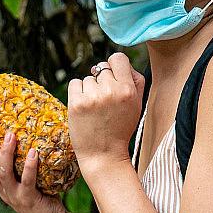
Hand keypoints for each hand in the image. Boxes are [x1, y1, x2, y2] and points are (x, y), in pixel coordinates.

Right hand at [0, 130, 68, 212]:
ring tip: (10, 135)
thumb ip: (24, 166)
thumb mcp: (29, 182)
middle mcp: (4, 192)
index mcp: (1, 187)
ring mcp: (15, 197)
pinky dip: (29, 166)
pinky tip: (34, 152)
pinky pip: (27, 181)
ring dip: (5, 153)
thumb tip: (30, 137)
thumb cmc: (45, 199)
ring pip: (3, 174)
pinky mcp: (29, 200)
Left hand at [67, 53, 144, 173]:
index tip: (113, 78)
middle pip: (102, 68)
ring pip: (88, 77)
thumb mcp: (138, 105)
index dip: (114, 66)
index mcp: (128, 90)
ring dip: (90, 89)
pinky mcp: (76, 103)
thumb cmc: (121, 129)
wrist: (103, 154)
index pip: (118, 58)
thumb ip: (135, 81)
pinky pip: (75, 83)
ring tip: (95, 109)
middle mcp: (111, 91)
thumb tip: (124, 64)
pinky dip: (78, 92)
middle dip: (102, 82)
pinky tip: (85, 107)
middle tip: (105, 102)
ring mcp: (92, 97)